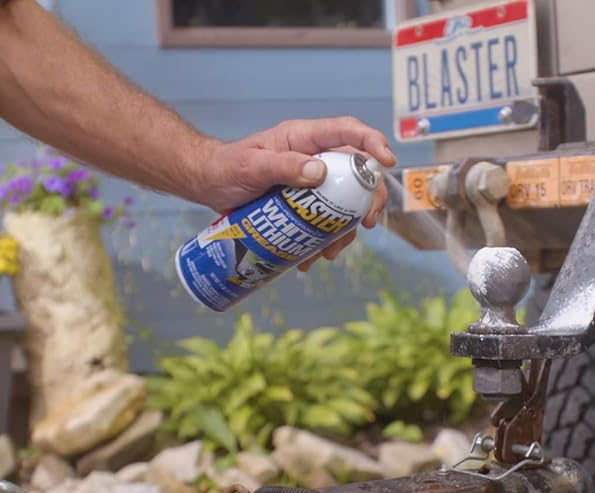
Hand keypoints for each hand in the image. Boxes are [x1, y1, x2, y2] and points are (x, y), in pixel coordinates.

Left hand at [190, 117, 396, 270]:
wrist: (209, 184)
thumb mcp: (251, 166)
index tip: (386, 161)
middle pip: (357, 172)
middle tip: (367, 223)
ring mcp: (311, 182)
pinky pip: (326, 221)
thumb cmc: (226, 167)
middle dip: (368, 198)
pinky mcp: (304, 204)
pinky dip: (325, 241)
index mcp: (304, 138)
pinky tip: (312, 258)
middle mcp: (314, 157)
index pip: (347, 131)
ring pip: (345, 202)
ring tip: (330, 252)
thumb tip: (319, 173)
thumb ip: (283, 165)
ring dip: (346, 229)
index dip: (371, 142)